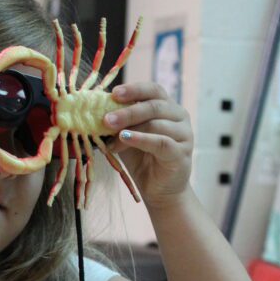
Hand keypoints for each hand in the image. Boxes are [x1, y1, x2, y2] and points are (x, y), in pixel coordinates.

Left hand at [101, 82, 193, 207]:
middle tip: (106, 119)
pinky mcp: (182, 153)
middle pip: (154, 106)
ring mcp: (184, 134)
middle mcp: (179, 117)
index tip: (114, 93)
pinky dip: (141, 139)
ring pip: (156, 124)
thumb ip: (119, 123)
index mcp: (168, 107)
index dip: (134, 89)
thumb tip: (95, 110)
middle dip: (127, 111)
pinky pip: (161, 142)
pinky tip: (125, 139)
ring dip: (130, 129)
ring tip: (111, 139)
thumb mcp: (127, 136)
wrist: (159, 190)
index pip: (153, 90)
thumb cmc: (142, 160)